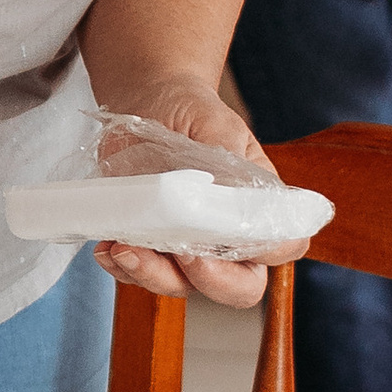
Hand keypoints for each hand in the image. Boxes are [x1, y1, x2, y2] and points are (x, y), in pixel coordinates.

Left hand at [92, 78, 272, 313]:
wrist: (148, 104)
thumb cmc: (194, 113)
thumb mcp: (216, 125)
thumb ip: (228, 157)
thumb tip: (226, 190)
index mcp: (259, 207)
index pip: (283, 246)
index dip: (267, 252)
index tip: (231, 235)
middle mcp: (228, 238)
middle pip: (240, 288)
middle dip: (212, 281)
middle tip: (184, 253)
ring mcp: (187, 248)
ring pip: (182, 286)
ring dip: (154, 275)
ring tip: (126, 247)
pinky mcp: (148, 247)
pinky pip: (138, 275)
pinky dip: (123, 267)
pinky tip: (109, 247)